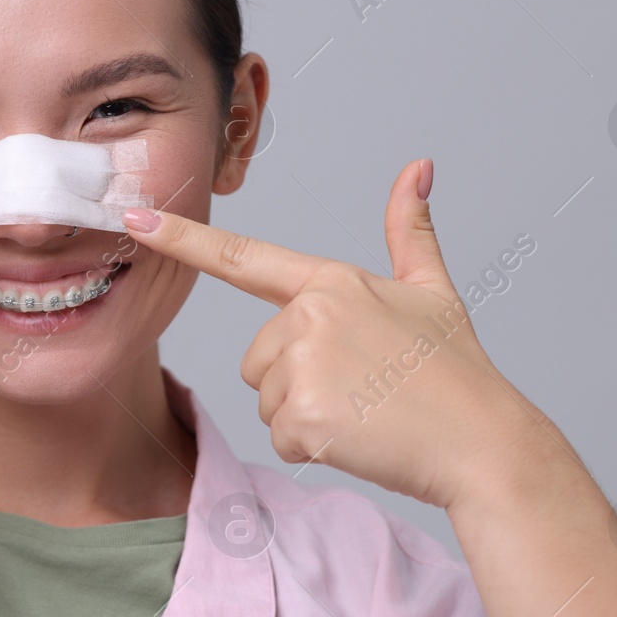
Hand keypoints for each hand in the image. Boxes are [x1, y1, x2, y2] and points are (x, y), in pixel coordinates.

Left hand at [123, 159, 530, 509]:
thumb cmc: (456, 373)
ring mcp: (305, 365)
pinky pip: (281, 437)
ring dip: (306, 416)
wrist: (483, 443)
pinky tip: (359, 437)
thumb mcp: (433, 292)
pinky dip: (313, 448)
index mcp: (331, 282)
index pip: (242, 257)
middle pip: (258, 359)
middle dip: (297, 382)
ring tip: (364, 410)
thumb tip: (417, 168)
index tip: (133, 219)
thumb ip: (410, 232)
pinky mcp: (304, 416)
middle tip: (361, 388)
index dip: (182, 238)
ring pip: (267, 400)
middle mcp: (310, 315)